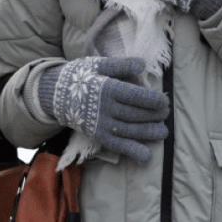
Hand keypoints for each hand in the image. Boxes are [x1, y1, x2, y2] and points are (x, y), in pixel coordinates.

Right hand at [38, 56, 168, 162]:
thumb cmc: (80, 76)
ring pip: (130, 131)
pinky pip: (117, 145)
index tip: (164, 101)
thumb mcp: (98, 64)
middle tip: (166, 113)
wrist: (55, 94)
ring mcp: (101, 124)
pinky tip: (146, 157)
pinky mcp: (98, 136)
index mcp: (106, 88)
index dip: (152, 100)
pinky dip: (132, 152)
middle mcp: (105, 108)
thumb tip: (143, 65)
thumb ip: (121, 65)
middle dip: (154, 115)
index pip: (135, 96)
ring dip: (149, 133)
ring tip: (163, 131)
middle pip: (135, 114)